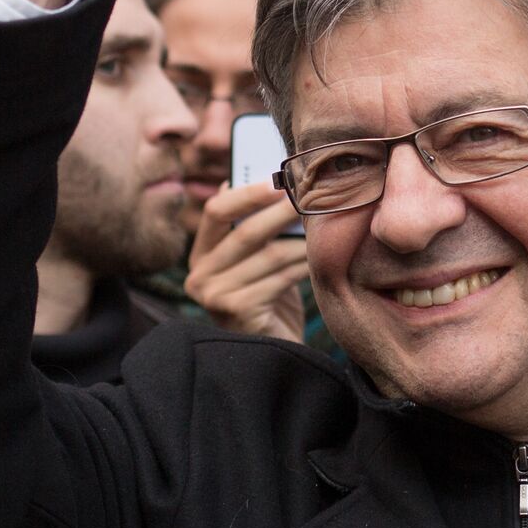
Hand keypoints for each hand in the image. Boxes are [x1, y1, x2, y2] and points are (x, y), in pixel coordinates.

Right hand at [185, 182, 310, 340]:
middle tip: (312, 198)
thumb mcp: (256, 260)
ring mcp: (215, 296)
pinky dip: (305, 266)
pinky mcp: (238, 312)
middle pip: (245, 232)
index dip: (247, 194)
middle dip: (283, 212)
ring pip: (270, 256)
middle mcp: (200, 276)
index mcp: (201, 254)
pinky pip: (280, 279)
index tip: (278, 180)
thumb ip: (254, 228)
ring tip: (327, 228)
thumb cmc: (269, 296)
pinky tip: (322, 260)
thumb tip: (271, 177)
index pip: (215, 211)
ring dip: (302, 241)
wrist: (274, 349)